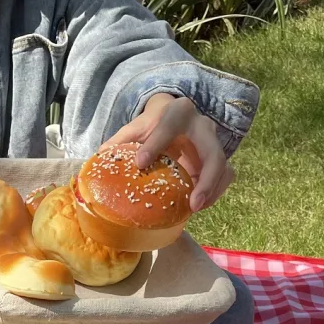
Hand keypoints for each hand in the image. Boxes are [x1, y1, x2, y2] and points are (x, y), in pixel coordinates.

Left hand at [102, 93, 233, 212]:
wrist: (172, 117)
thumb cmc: (151, 126)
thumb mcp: (134, 128)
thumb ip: (119, 141)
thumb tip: (99, 157)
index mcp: (177, 114)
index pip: (169, 126)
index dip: (154, 145)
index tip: (139, 163)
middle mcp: (201, 127)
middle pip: (213, 151)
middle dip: (206, 178)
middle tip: (192, 203)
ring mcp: (212, 143)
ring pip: (223, 166)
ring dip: (213, 190)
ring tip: (195, 209)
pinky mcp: (216, 159)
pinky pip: (225, 176)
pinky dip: (214, 192)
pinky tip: (197, 206)